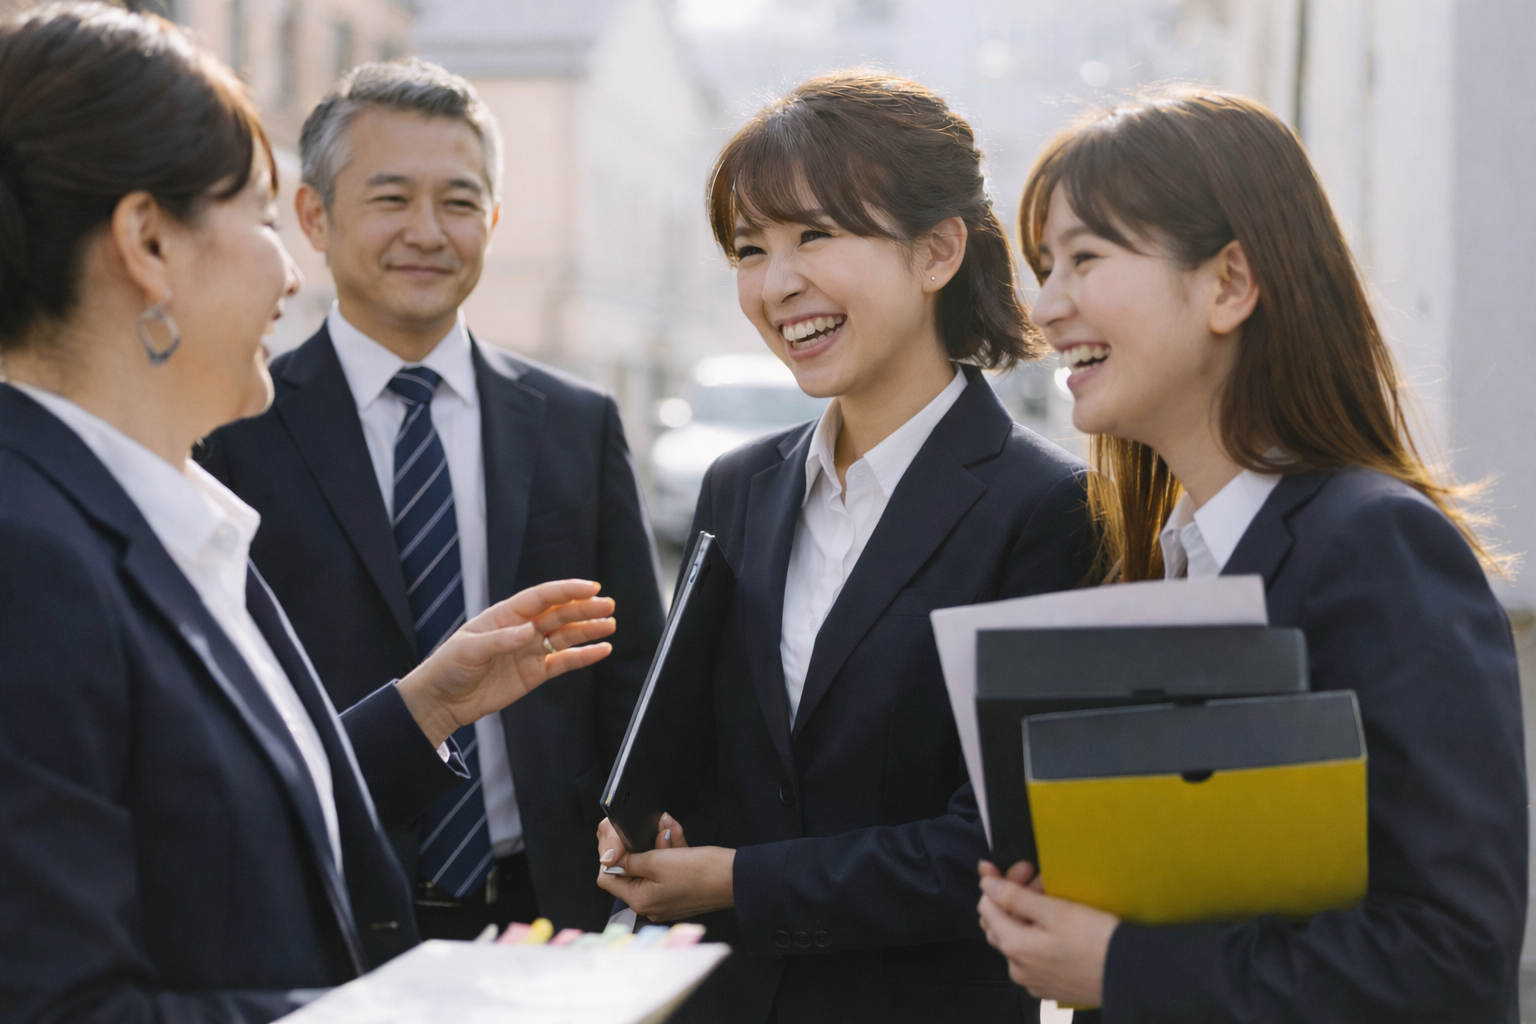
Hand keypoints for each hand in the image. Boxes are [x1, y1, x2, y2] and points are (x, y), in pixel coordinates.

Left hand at [397, 580, 615, 747]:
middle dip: (584, 608)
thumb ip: (500, 640)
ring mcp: (530, 651)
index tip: (590, 587)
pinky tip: (601, 650)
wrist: (443, 701)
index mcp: (505, 615)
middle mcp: (522, 629)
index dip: (566, 590)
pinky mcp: (534, 673)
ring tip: (610, 624)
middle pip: (559, 614)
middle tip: (608, 605)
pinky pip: (563, 662)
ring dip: (588, 629)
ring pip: (565, 636)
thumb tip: (528, 632)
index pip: (541, 597)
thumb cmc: (449, 667)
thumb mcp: (468, 650)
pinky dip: (583, 656)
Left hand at [595, 814, 734, 920]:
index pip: (608, 878)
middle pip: (631, 869)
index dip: (611, 855)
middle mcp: (650, 904)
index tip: (621, 836)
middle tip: (650, 828)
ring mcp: (665, 898)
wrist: (735, 879)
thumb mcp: (658, 861)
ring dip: (658, 842)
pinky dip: (670, 850)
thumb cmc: (700, 872)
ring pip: (651, 864)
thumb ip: (629, 860)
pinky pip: (667, 867)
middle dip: (640, 844)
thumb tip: (607, 860)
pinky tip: (675, 832)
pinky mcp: (679, 890)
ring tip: (668, 826)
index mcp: (640, 901)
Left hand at [976, 860, 1117, 1007]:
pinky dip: (1038, 934)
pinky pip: (1032, 954)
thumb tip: (986, 885)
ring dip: (1027, 913)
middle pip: (1000, 922)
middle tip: (1040, 880)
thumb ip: (1015, 896)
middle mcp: (1018, 967)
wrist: (1131, 974)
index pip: (986, 906)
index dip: (1002, 883)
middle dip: (1015, 896)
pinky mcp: (1048, 983)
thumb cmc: (1098, 943)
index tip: (1024, 869)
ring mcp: (1032, 978)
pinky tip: (1058, 923)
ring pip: (1016, 936)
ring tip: (1053, 899)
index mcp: (1015, 947)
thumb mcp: (1056, 910)